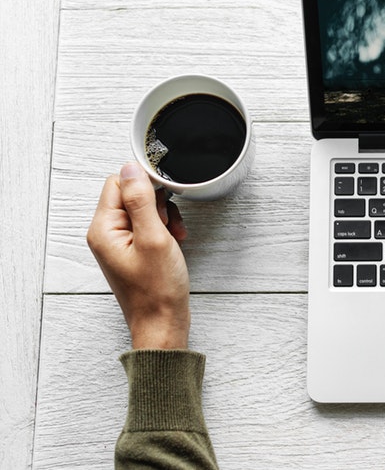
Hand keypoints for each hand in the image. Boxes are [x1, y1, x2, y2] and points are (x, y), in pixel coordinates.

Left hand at [87, 162, 189, 349]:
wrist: (163, 323)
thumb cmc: (157, 290)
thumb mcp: (153, 238)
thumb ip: (140, 201)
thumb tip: (130, 168)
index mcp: (103, 229)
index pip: (119, 183)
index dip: (145, 185)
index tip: (166, 197)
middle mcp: (106, 234)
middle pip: (130, 194)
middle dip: (157, 203)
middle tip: (168, 224)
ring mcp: (119, 243)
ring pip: (142, 209)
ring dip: (164, 216)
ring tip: (173, 236)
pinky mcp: (132, 250)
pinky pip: (147, 225)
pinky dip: (164, 229)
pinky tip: (174, 241)